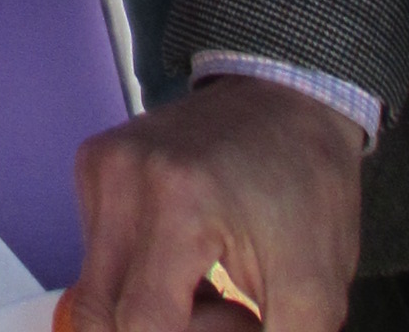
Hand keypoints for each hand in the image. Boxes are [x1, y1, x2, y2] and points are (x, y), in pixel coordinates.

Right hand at [69, 77, 362, 331]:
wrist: (286, 99)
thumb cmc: (305, 187)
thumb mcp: (315, 292)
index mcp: (178, 202)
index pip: (140, 323)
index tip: (239, 325)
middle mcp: (122, 175)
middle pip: (100, 314)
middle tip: (226, 315)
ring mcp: (101, 165)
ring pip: (96, 290)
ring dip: (152, 311)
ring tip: (211, 288)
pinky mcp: (93, 164)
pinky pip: (96, 255)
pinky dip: (140, 278)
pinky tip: (188, 259)